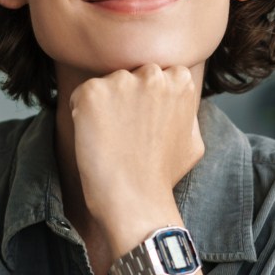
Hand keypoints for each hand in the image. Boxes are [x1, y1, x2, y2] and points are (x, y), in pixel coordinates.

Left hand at [68, 64, 204, 254]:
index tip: (143, 124)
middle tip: (125, 132)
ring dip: (104, 106)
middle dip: (125, 97)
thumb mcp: (193, 139)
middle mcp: (152, 74)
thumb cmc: (162, 176)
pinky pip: (81, 96)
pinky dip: (81, 114)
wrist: (135, 200)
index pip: (155, 74)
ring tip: (111, 139)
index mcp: (179, 80)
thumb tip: (179, 99)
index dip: (146, 100)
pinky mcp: (92, 93)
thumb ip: (186, 111)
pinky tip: (95, 138)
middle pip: (129, 75)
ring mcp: (121, 81)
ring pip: (105, 85)